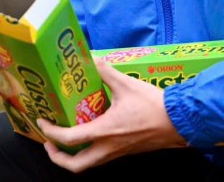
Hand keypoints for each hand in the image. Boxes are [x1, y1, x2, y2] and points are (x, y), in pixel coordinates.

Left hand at [36, 60, 186, 172]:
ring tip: (66, 139)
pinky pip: (102, 157)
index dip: (51, 132)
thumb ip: (105, 70)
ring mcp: (118, 153)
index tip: (42, 122)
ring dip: (74, 156)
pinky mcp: (127, 151)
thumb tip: (91, 57)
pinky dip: (89, 150)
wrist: (181, 121)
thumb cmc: (154, 105)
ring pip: (90, 164)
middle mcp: (109, 148)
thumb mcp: (126, 83)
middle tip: (49, 142)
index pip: (69, 139)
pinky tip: (89, 133)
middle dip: (58, 158)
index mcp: (104, 132)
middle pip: (77, 166)